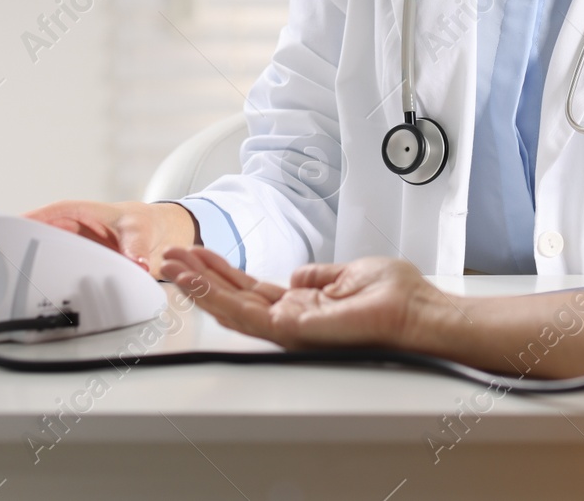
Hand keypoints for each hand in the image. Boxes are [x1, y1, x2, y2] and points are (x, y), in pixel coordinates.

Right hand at [24, 199, 197, 278]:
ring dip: (34, 273)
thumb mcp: (140, 229)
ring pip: (43, 260)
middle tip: (8, 271)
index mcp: (76, 212)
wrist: (156, 235)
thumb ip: (136, 246)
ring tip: (19, 290)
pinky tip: (40, 301)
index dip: (25, 225)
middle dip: (22, 253)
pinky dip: (49, 286)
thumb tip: (136, 262)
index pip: (44, 216)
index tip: (8, 237)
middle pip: (36, 241)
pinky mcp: (75, 268)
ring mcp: (69, 250)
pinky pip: (57, 276)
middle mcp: (67, 231)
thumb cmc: (142, 222)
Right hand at [159, 247, 461, 352]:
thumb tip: (298, 274)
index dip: (222, 273)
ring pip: (230, 307)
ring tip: (169, 266)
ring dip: (197, 286)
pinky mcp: (292, 329)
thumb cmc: (397, 296)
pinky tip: (195, 281)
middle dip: (199, 277)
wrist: (417, 312)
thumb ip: (319, 276)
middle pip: (233, 298)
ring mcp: (289, 326)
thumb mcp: (350, 274)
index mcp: (304, 304)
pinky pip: (244, 313)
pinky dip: (215, 296)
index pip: (252, 290)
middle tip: (167, 257)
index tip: (198, 254)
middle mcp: (292, 318)